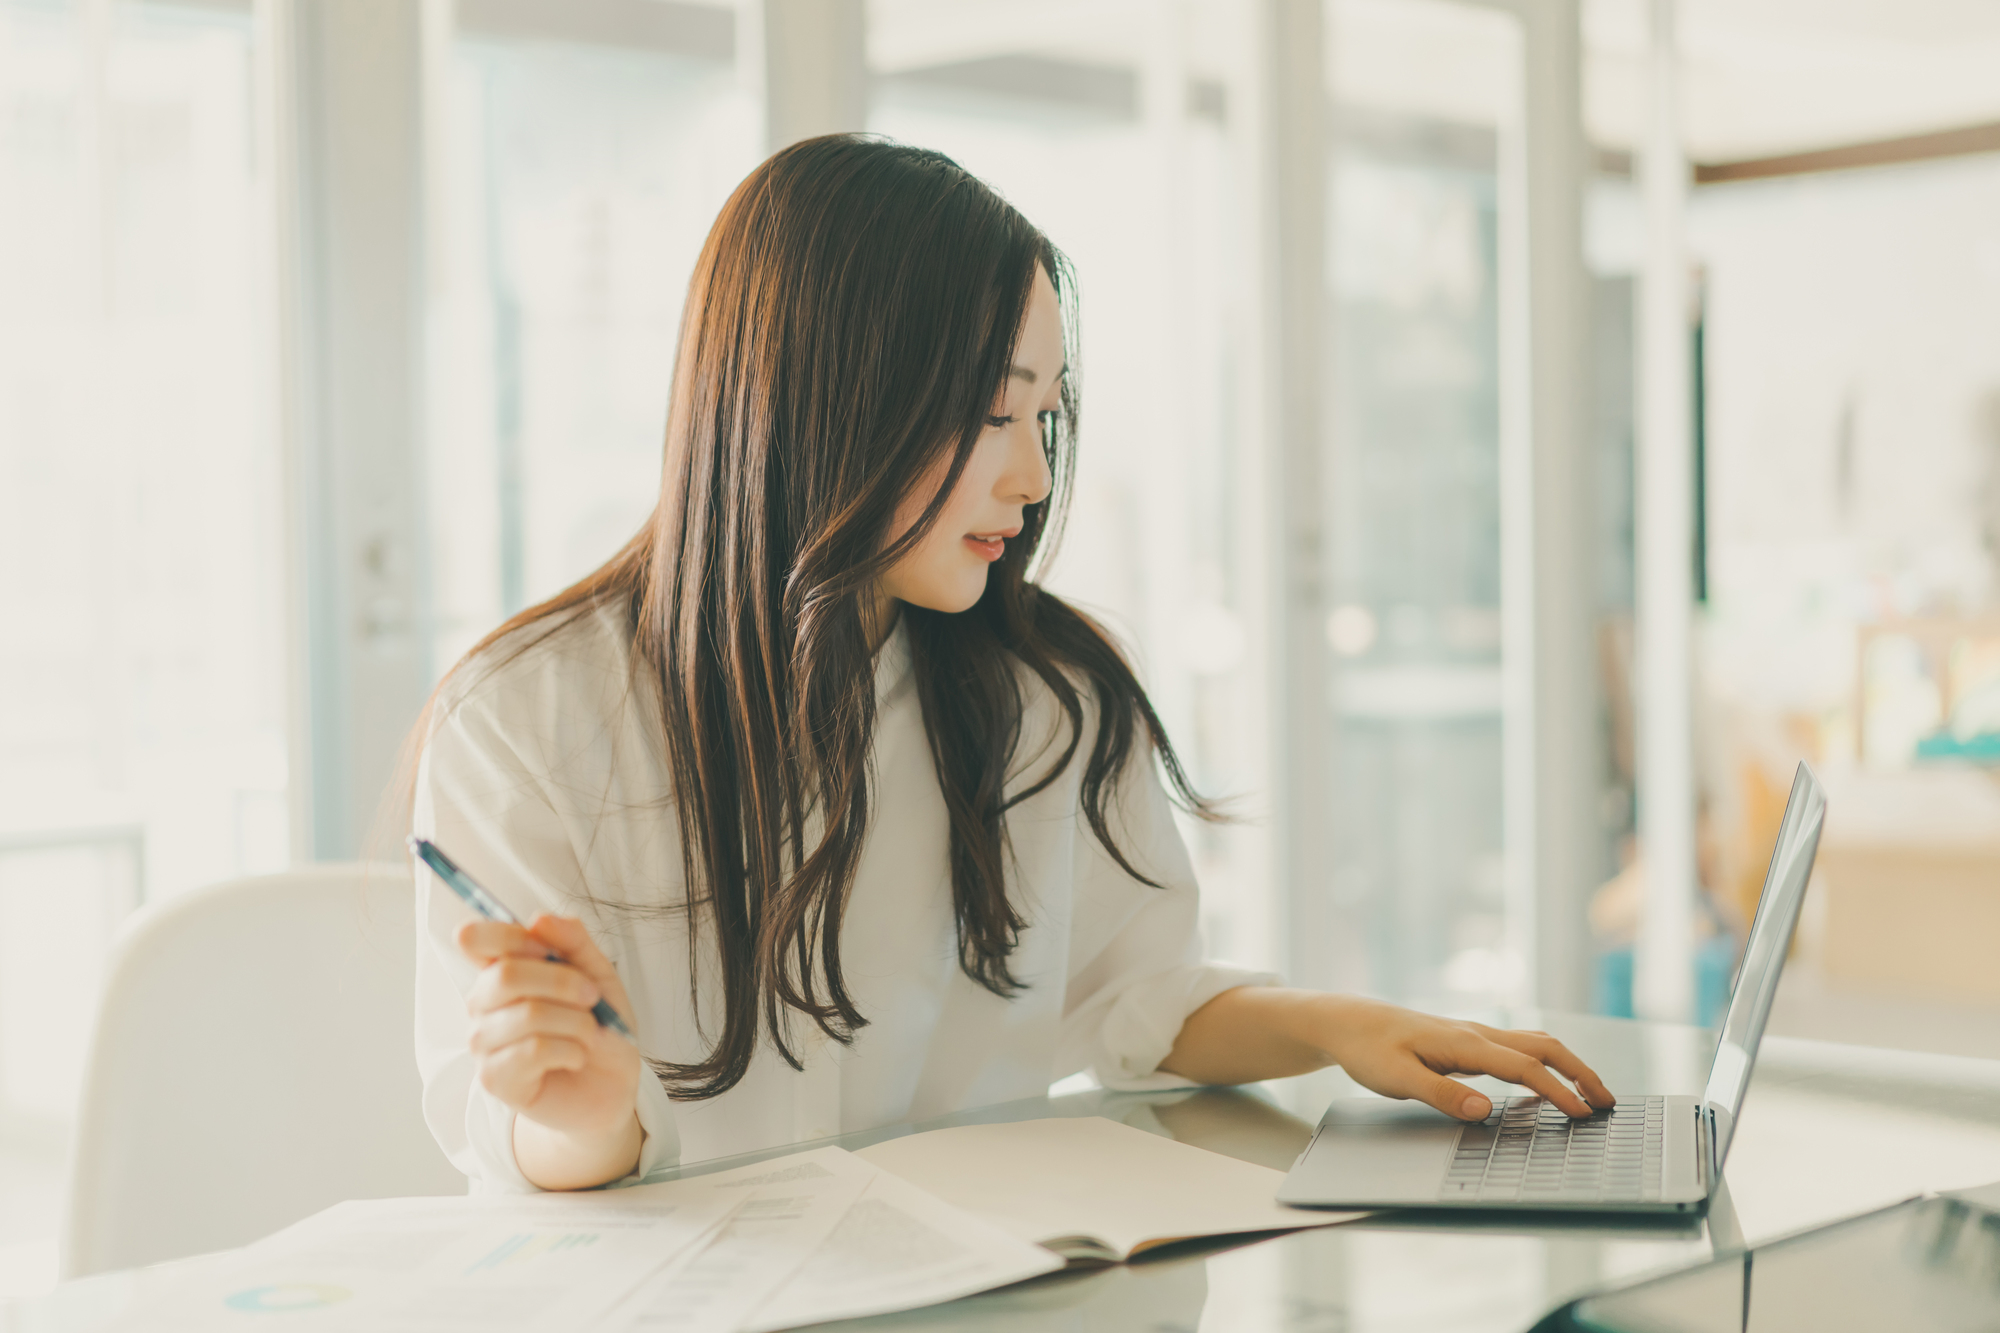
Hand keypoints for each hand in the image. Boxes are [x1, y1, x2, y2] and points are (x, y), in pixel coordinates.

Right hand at [457, 914, 642, 1185]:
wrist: (612, 1084)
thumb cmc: (600, 1026)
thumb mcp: (598, 974)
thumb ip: (572, 941)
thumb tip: (540, 918)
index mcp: (502, 970)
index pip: (476, 939)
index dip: (510, 935)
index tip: (547, 948)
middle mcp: (483, 1004)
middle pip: (506, 975)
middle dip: (563, 983)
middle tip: (591, 998)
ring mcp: (484, 1042)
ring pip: (528, 1014)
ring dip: (576, 1023)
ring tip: (588, 1035)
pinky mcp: (494, 1079)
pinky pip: (533, 1050)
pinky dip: (570, 1050)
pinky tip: (575, 1057)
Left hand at [1315, 997, 1614, 1121]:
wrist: (1347, 1022)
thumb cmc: (1368, 1050)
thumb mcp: (1397, 1079)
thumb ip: (1441, 1094)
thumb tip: (1485, 1110)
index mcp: (1464, 1043)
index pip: (1524, 1069)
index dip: (1558, 1092)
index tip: (1584, 1115)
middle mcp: (1475, 1034)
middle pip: (1543, 1048)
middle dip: (1579, 1073)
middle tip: (1608, 1102)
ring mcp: (1473, 1035)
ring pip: (1534, 1043)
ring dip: (1566, 1065)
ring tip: (1589, 1093)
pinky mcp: (1466, 1041)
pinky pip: (1517, 1048)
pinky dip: (1544, 1062)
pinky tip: (1545, 1083)